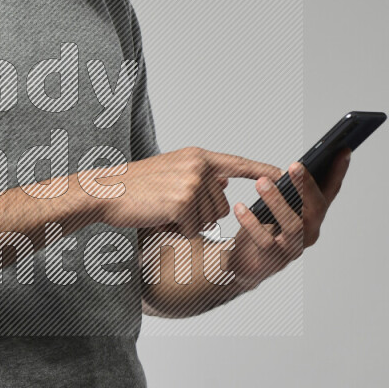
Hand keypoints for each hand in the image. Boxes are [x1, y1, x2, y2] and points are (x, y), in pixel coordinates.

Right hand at [97, 147, 282, 239]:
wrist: (106, 192)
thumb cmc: (135, 186)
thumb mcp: (171, 172)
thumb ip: (199, 176)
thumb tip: (223, 182)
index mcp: (197, 157)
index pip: (236, 164)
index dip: (260, 170)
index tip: (282, 173)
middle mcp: (198, 167)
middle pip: (221, 205)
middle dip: (200, 215)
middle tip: (171, 206)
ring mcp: (191, 184)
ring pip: (208, 220)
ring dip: (187, 223)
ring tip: (163, 210)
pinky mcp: (182, 203)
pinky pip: (192, 229)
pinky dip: (176, 230)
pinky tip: (159, 218)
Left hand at [222, 148, 352, 289]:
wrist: (242, 264)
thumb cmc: (262, 229)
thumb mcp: (277, 205)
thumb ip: (287, 190)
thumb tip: (292, 168)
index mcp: (312, 216)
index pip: (330, 192)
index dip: (338, 172)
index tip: (343, 150)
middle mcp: (309, 232)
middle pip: (315, 209)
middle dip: (306, 186)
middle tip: (294, 166)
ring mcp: (293, 248)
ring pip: (293, 225)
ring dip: (277, 201)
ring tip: (261, 182)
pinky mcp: (273, 260)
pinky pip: (265, 241)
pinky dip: (252, 223)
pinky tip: (240, 207)